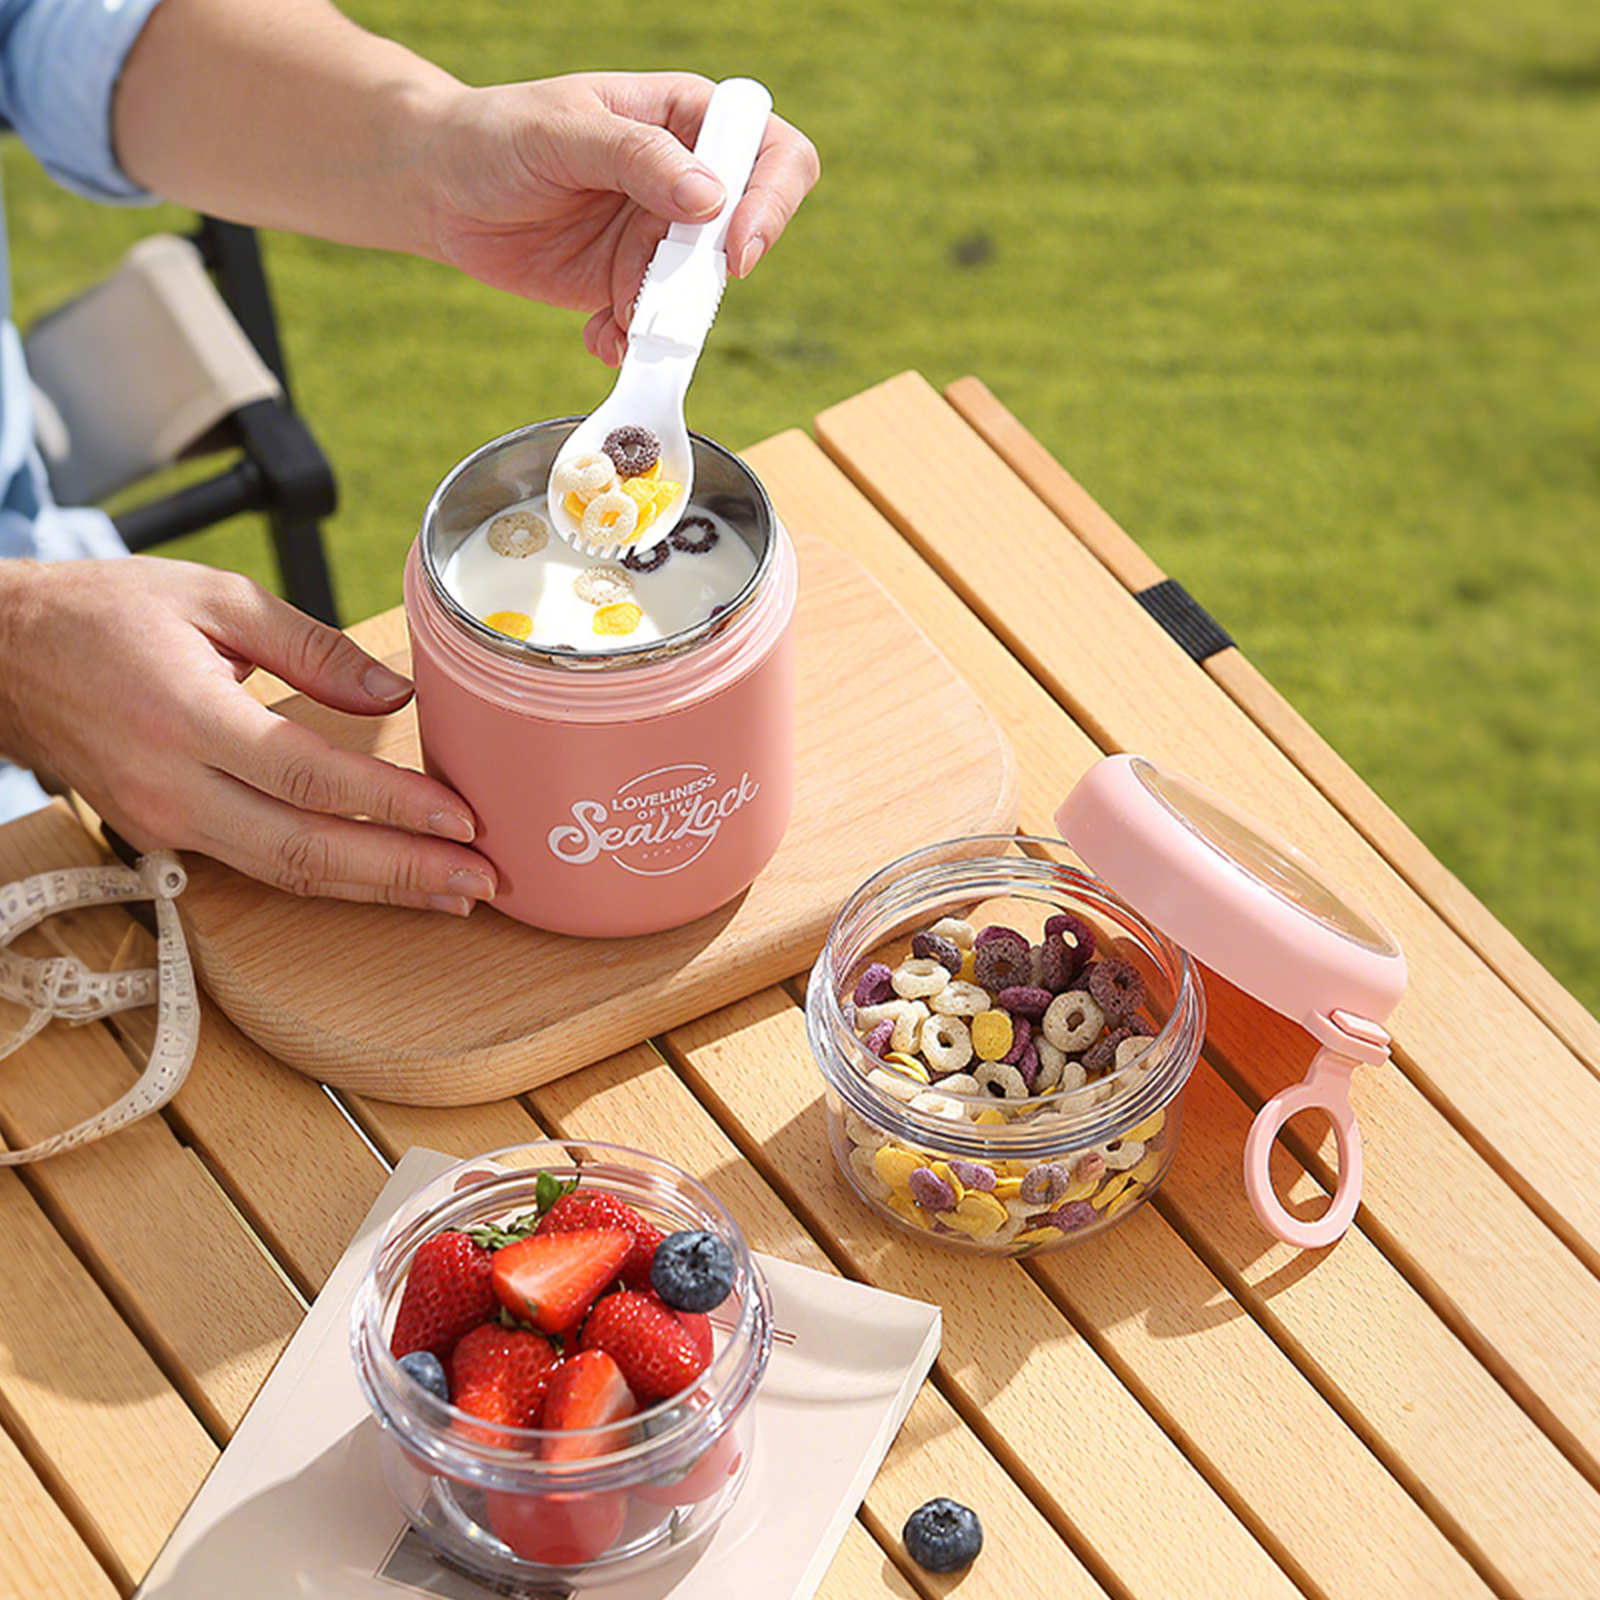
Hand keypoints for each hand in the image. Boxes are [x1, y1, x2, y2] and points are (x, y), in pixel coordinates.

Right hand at [0, 559, 497, 912]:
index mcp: (188, 715)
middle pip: (305, 849)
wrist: (2, 655)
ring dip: (377, 890)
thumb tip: (393, 694)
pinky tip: (384, 880)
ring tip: (453, 893)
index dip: (392, 805)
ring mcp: (163, 822)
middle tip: (481, 880)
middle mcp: (174, 785)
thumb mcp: (214, 597)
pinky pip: (259, 867)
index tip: (461, 818)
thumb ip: (313, 647)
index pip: (310, 776)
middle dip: (403, 871)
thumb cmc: (105, 615)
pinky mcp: (161, 838)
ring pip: (285, 874)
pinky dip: (329, 879)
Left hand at [419, 72, 819, 363]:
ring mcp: (659, 239)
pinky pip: (655, 328)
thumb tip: (710, 198)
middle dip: (712, 277)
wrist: (439, 188)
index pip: (769, 152)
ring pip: (700, 293)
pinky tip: (598, 336)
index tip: (734, 247)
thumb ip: (637, 158)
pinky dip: (632, 343)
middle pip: (746, 233)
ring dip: (670, 319)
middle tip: (666, 298)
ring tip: (620, 321)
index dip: (769, 201)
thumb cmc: (498, 134)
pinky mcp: (629, 286)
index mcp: (685, 119)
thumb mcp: (563, 132)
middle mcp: (684, 181)